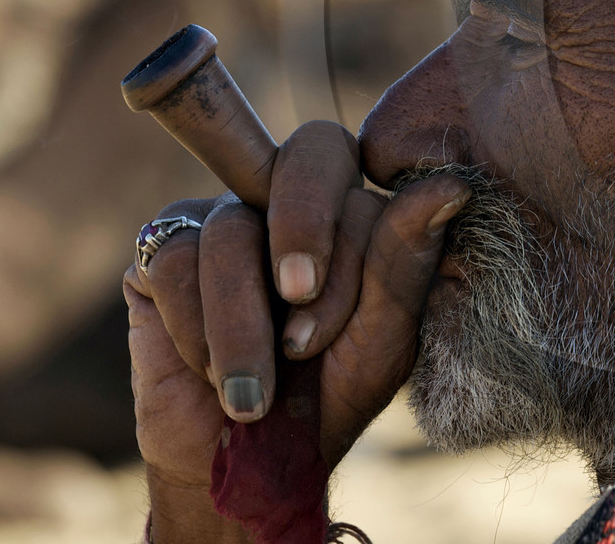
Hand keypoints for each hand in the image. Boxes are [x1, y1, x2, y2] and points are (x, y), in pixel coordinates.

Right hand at [124, 120, 468, 539]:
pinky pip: (174, 260)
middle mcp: (295, 198)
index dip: (346, 254)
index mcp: (357, 212)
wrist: (245, 466)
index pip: (366, 184)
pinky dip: (195, 332)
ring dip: (243, 325)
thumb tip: (451, 185)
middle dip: (304, 225)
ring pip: (233, 226)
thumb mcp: (381, 339)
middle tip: (296, 297)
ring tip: (252, 394)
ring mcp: (226, 216)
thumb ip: (407, 260)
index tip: (325, 337)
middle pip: (312, 149)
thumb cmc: (328, 395)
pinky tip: (208, 374)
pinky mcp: (162, 249)